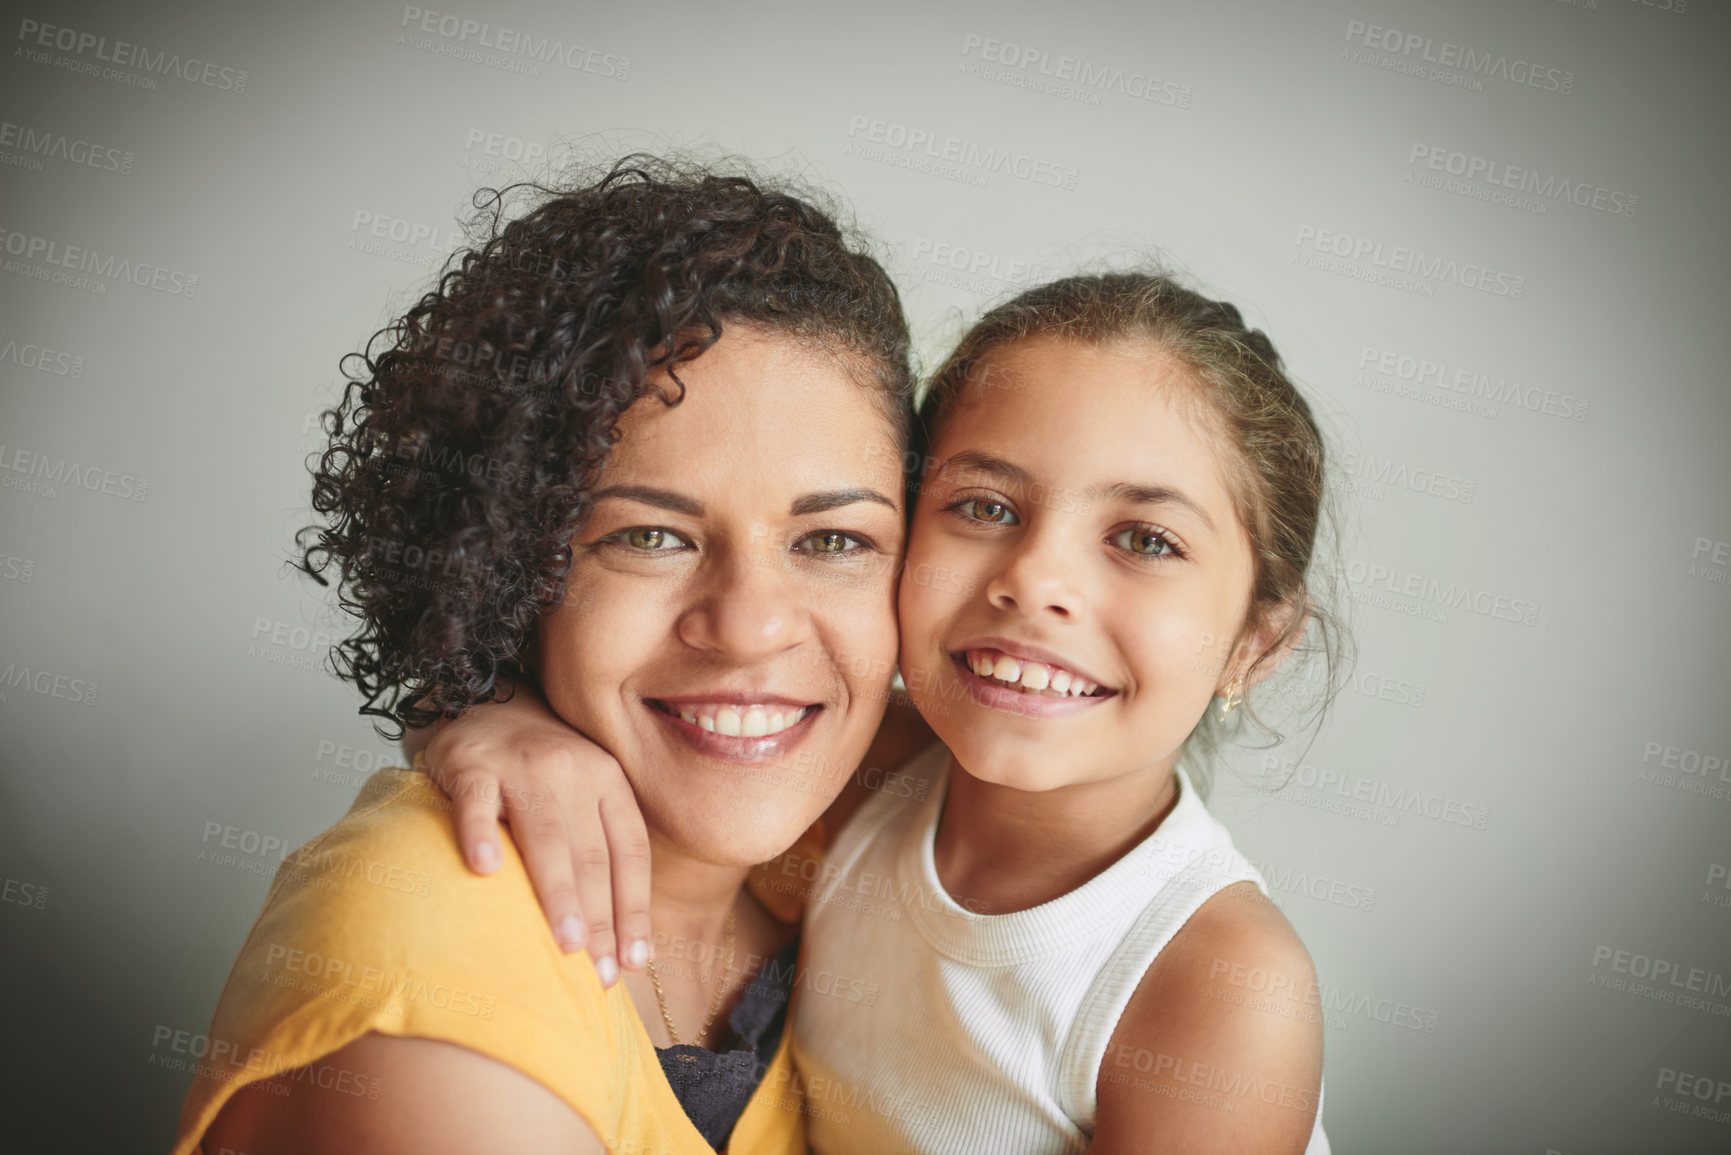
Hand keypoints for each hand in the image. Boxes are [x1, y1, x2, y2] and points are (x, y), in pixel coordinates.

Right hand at [418, 684, 652, 985]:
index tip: (634, 960)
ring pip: (545, 835)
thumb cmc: (543, 773)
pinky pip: (477, 803)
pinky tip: (485, 871)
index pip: (630, 853)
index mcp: (610, 783)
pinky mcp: (472, 764)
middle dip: (599, 918)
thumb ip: (602, 849)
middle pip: (592, 853)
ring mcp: (523, 766)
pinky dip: (480, 834)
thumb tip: (620, 941)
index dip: (634, 909)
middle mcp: (574, 771)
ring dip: (559, 893)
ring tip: (566, 944)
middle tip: (600, 973)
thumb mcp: (586, 796)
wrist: (489, 705)